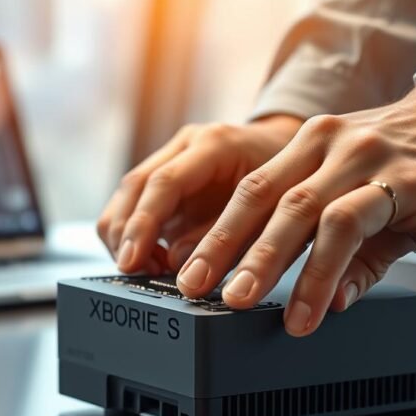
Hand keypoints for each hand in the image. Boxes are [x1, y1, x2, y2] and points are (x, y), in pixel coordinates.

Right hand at [97, 115, 303, 273]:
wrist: (289, 152)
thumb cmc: (288, 181)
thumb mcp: (269, 211)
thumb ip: (224, 236)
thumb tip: (175, 263)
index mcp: (215, 144)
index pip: (164, 182)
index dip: (143, 225)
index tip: (132, 260)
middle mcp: (187, 145)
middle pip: (135, 186)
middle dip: (125, 234)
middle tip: (133, 271)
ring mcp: (172, 158)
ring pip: (127, 195)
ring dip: (126, 236)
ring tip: (145, 268)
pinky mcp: (165, 178)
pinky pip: (136, 205)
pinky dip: (136, 236)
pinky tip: (153, 259)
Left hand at [175, 81, 415, 335]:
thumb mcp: (373, 209)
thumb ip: (351, 256)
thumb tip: (330, 303)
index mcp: (309, 148)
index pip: (248, 191)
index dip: (212, 232)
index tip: (186, 272)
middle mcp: (327, 146)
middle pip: (258, 197)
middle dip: (220, 246)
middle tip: (193, 288)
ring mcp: (362, 159)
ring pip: (297, 211)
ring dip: (265, 261)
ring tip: (242, 303)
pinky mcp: (401, 181)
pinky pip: (349, 225)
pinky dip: (326, 269)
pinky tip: (320, 304)